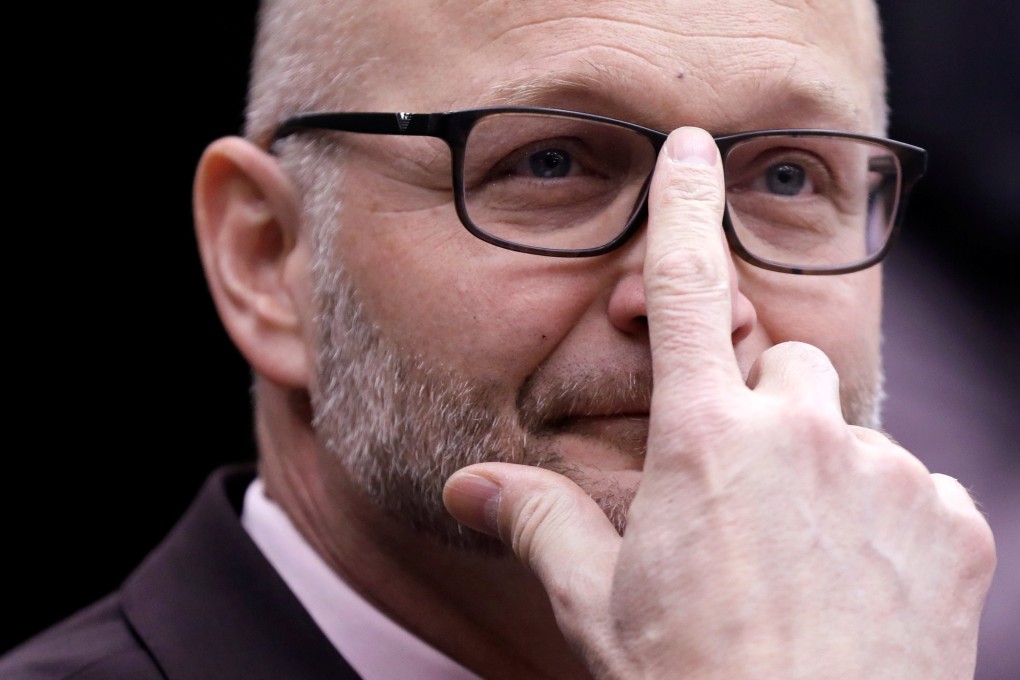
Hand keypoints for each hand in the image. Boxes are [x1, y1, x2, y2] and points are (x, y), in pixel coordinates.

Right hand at [443, 128, 995, 678]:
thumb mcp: (599, 605)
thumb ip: (541, 521)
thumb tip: (471, 483)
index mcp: (706, 440)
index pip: (684, 290)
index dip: (684, 209)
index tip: (692, 151)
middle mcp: (804, 436)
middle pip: (776, 362)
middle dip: (752, 400)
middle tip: (732, 483)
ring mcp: (890, 476)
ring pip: (846, 428)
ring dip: (817, 464)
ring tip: (794, 554)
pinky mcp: (955, 524)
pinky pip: (917, 485)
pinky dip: (884, 515)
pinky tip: (856, 583)